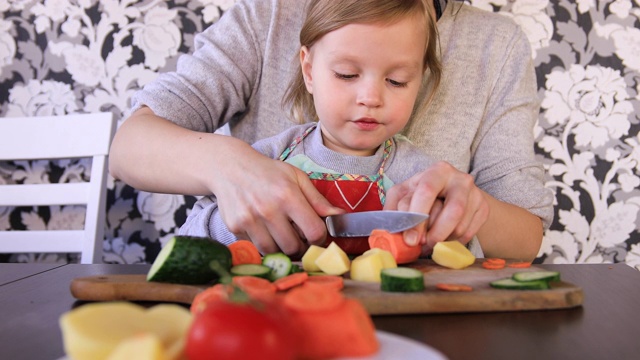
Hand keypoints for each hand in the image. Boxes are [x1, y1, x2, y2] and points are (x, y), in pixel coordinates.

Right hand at [213, 148, 342, 255]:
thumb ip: (317, 199)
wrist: (230, 167)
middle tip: (300, 239)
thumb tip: (340, 215)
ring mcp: (249, 220)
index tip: (316, 235)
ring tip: (283, 236)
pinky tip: (265, 231)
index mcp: (288, 195)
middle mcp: (268, 209)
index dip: (319, 238)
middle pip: (294, 247)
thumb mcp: (296, 177)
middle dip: (301, 246)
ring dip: (282, 248)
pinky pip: (256, 247)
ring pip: (274, 251)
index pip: (314, 232)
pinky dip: (264, 244)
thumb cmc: (267, 172)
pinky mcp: (235, 227)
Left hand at [384, 161, 488, 248]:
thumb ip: (394, 209)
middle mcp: (460, 179)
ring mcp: (476, 194)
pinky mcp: (483, 209)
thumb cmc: (421, 194)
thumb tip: (388, 231)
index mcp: (437, 171)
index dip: (417, 217)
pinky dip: (453, 242)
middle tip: (422, 246)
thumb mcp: (404, 194)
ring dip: (443, 240)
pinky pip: (468, 233)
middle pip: (452, 210)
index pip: (427, 192)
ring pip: (461, 225)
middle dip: (435, 233)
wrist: (451, 194)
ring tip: (429, 244)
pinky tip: (442, 240)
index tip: (409, 240)